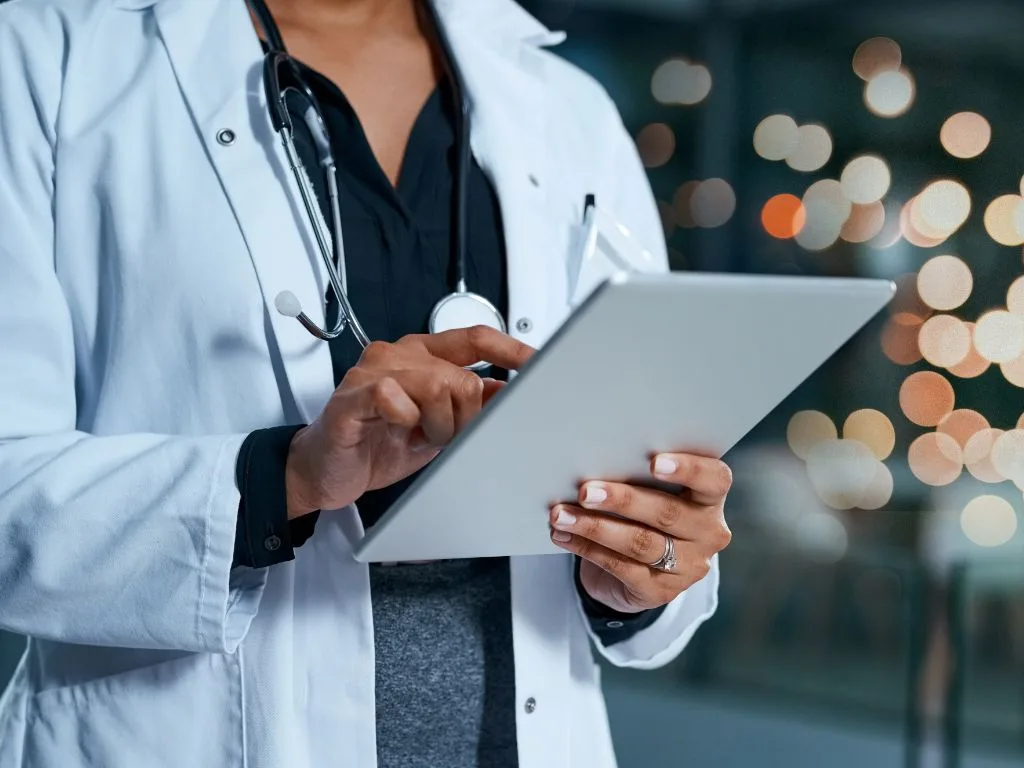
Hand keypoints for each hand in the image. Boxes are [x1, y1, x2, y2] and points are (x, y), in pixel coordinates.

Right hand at [285, 326, 534, 518]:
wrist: (323, 472)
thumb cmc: (378, 444)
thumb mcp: (438, 427)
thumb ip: (471, 406)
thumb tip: (513, 394)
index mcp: (423, 355)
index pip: (476, 338)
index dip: (511, 350)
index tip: (539, 364)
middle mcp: (399, 354)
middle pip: (462, 375)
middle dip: (466, 417)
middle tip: (448, 437)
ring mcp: (373, 371)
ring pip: (436, 385)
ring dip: (438, 425)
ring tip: (420, 438)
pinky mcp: (352, 395)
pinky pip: (394, 397)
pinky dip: (406, 421)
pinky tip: (398, 432)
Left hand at [549, 453, 732, 613]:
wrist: (638, 571)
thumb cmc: (643, 513)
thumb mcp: (652, 492)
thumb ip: (640, 477)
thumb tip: (596, 460)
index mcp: (711, 500)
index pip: (714, 480)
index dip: (688, 469)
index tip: (654, 461)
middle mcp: (708, 534)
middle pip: (667, 513)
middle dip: (622, 500)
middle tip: (585, 491)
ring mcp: (688, 567)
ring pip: (639, 543)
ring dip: (595, 527)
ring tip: (561, 515)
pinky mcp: (660, 591)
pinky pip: (620, 567)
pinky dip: (587, 549)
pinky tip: (564, 536)